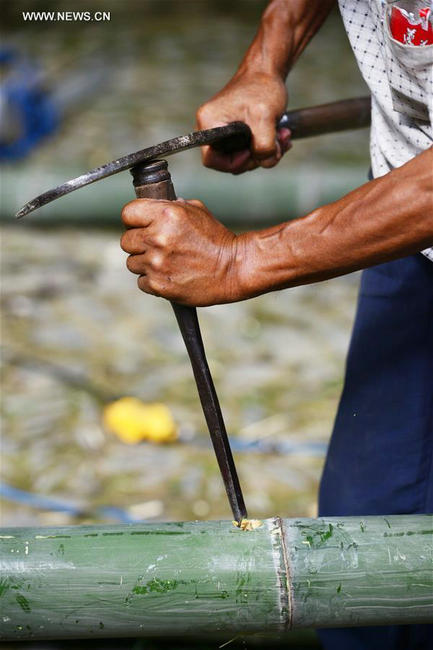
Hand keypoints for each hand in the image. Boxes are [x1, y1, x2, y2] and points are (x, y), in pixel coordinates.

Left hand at [121, 198, 243, 306]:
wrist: (234, 269)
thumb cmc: (217, 239)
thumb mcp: (197, 211)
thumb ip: (170, 207)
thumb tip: (152, 208)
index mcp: (166, 214)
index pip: (128, 213)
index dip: (134, 220)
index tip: (141, 225)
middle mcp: (158, 238)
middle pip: (126, 240)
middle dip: (139, 242)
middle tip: (157, 246)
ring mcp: (157, 263)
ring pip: (132, 262)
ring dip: (145, 263)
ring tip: (166, 262)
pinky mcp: (158, 285)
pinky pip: (141, 281)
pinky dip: (152, 280)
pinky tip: (169, 275)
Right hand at [196, 71, 290, 173]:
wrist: (268, 71)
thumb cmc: (262, 87)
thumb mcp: (264, 118)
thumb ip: (264, 146)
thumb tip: (265, 162)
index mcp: (209, 124)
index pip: (212, 160)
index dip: (234, 163)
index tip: (252, 153)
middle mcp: (211, 129)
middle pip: (229, 161)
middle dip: (257, 157)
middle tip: (278, 145)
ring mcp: (223, 131)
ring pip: (243, 157)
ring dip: (266, 152)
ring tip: (282, 136)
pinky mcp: (235, 132)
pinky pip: (248, 149)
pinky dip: (266, 147)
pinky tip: (280, 136)